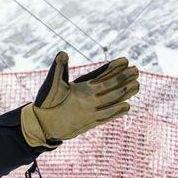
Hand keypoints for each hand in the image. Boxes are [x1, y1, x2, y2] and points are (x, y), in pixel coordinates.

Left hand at [21, 52, 139, 147]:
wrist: (41, 124)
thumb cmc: (44, 103)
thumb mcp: (52, 84)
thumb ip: (58, 69)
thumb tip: (62, 53)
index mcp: (81, 85)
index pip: (101, 74)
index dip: (112, 67)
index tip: (125, 60)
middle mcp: (89, 95)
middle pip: (110, 85)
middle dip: (122, 77)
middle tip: (136, 70)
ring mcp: (90, 108)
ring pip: (111, 99)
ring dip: (123, 92)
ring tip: (137, 85)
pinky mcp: (90, 121)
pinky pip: (106, 116)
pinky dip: (115, 112)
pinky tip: (126, 107)